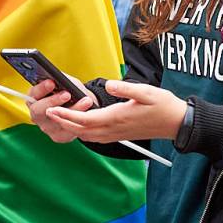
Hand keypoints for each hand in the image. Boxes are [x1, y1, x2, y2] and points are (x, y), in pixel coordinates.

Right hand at [24, 80, 95, 142]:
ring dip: (72, 111)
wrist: (80, 107)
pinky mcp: (58, 136)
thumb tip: (60, 78)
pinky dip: (78, 122)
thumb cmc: (70, 91)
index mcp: (34, 98)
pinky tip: (87, 114)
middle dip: (53, 101)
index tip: (51, 82)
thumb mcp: (65, 82)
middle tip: (67, 94)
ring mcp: (46, 127)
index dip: (41, 88)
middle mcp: (36, 114)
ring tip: (85, 101)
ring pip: (56, 121)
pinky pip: (67, 131)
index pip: (33, 93)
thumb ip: (61, 80)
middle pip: (39, 111)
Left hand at [46, 80, 185, 143]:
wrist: (175, 123)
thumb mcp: (146, 91)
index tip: (53, 110)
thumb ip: (126, 89)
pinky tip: (78, 124)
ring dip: (71, 127)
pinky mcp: (118, 135)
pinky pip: (94, 136)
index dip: (67, 115)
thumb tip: (110, 85)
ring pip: (86, 135)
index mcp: (116, 117)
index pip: (85, 119)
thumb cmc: (162, 105)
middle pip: (80, 130)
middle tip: (47, 112)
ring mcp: (115, 134)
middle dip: (63, 122)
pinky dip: (82, 131)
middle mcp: (112, 129)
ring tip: (59, 117)